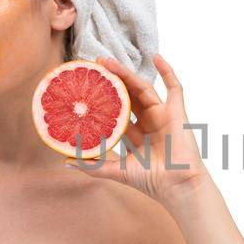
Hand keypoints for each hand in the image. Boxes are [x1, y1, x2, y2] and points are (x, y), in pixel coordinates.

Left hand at [66, 54, 212, 202]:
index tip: (87, 84)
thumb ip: (93, 165)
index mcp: (135, 134)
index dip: (103, 97)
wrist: (176, 186)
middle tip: (95, 64)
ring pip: (143, 88)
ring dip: (128, 73)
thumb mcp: (116, 171)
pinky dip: (167, 72)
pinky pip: (174, 88)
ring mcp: (162, 115)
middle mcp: (148, 121)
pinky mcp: (177, 112)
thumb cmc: (150, 181)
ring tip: (109, 61)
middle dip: (113, 79)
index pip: (116, 109)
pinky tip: (157, 57)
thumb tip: (66, 161)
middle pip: (128, 94)